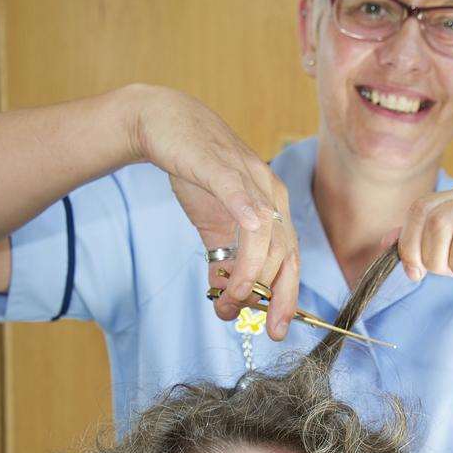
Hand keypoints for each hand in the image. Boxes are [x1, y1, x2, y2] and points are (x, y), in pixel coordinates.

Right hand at [127, 85, 299, 339]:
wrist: (163, 123)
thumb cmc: (192, 172)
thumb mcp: (211, 224)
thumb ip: (221, 260)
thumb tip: (225, 300)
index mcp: (273, 207)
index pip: (290, 260)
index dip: (287, 297)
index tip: (278, 329)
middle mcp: (269, 193)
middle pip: (285, 253)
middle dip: (277, 297)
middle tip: (267, 328)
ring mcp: (247, 178)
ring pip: (263, 235)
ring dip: (250, 275)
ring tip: (232, 299)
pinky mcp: (221, 165)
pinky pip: (240, 196)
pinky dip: (247, 219)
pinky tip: (244, 246)